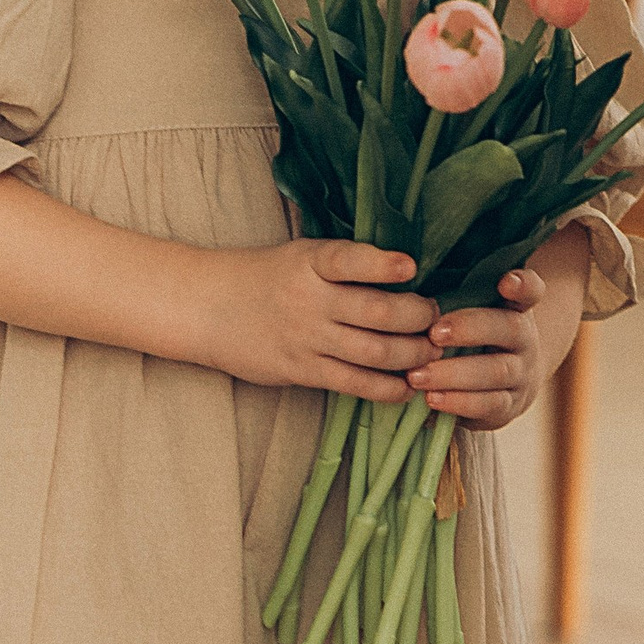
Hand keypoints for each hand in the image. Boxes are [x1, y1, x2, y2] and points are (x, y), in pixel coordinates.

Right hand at [196, 238, 437, 397]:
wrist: (207, 307)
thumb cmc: (265, 277)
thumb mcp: (301, 256)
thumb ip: (345, 264)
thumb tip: (406, 274)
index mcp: (311, 262)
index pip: (349, 259)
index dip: (382, 265)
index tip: (410, 268)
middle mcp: (310, 299)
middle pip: (378, 312)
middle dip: (420, 318)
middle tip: (437, 319)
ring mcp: (305, 337)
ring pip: (374, 352)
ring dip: (413, 355)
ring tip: (431, 352)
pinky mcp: (300, 370)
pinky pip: (353, 384)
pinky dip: (387, 388)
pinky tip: (405, 387)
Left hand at [410, 232, 591, 431]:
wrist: (506, 382)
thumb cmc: (471, 334)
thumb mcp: (469, 309)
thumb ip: (452, 292)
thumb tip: (402, 268)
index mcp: (516, 307)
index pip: (531, 290)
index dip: (522, 285)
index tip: (505, 281)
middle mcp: (524, 338)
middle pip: (509, 329)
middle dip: (472, 329)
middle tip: (435, 332)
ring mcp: (521, 374)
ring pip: (496, 372)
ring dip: (454, 373)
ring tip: (417, 375)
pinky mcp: (508, 406)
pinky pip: (489, 406)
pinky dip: (459, 403)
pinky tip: (431, 399)